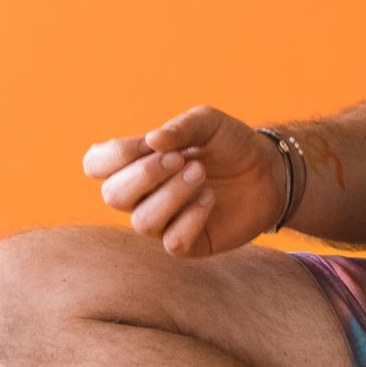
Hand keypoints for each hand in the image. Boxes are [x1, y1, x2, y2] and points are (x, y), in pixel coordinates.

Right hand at [81, 103, 286, 258]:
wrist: (269, 171)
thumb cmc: (230, 144)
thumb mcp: (209, 122)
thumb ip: (181, 127)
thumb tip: (152, 141)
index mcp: (136, 162)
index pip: (96, 164)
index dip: (116, 155)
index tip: (150, 142)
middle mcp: (142, 195)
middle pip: (113, 195)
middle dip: (145, 175)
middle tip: (181, 159)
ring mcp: (162, 221)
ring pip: (142, 222)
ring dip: (172, 194)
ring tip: (200, 174)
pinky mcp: (187, 244)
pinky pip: (173, 242)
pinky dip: (191, 217)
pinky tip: (210, 198)